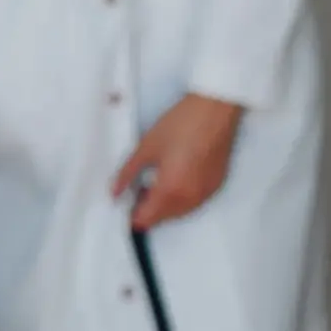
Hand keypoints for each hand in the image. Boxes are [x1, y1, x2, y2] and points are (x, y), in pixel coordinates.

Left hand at [113, 93, 244, 229]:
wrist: (215, 111)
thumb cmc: (179, 126)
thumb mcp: (145, 148)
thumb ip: (127, 174)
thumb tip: (114, 193)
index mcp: (170, 191)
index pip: (148, 219)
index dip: (132, 216)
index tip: (122, 205)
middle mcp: (191, 199)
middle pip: (164, 218)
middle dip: (147, 211)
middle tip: (134, 191)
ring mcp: (206, 193)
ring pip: (181, 212)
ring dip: (164, 206)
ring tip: (150, 185)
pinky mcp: (217, 185)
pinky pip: (194, 202)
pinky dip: (180, 199)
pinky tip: (172, 182)